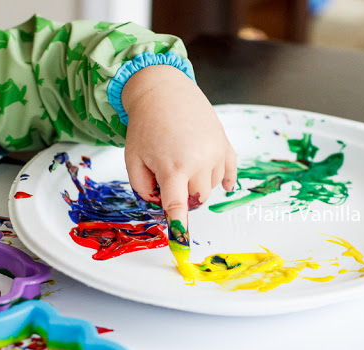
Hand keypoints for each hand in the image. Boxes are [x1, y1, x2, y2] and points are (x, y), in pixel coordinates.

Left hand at [122, 65, 236, 235]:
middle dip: (183, 198)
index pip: (178, 206)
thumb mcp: (133, 159)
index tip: (182, 246)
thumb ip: (142, 188)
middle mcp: (198, 161)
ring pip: (211, 187)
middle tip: (169, 179)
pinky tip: (216, 179)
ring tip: (182, 162)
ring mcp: (215, 151)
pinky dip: (223, 180)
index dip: (180, 228)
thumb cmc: (144, 126)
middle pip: (196, 199)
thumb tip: (160, 204)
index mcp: (173, 167)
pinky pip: (230, 173)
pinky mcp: (224, 143)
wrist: (163, 90)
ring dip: (198, 185)